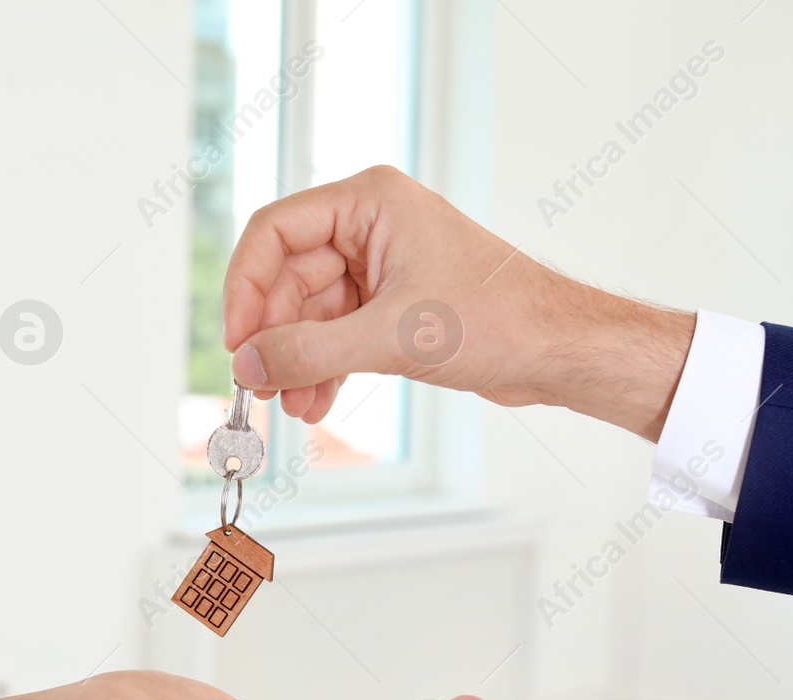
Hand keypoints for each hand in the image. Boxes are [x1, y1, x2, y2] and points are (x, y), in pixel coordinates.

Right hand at [222, 165, 695, 441]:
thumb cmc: (497, 320)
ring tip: (290, 404)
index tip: (236, 341)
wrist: (555, 350)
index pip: (275, 232)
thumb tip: (247, 364)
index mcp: (370, 202)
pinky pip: (336, 333)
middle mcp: (371, 226)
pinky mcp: (393, 304)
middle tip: (259, 385)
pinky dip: (322, 367)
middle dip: (273, 335)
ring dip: (296, 360)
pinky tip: (314, 403)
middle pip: (288, 277)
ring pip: (311, 312)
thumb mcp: (390, 338)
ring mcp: (382, 266)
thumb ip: (309, 351)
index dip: (246, 288)